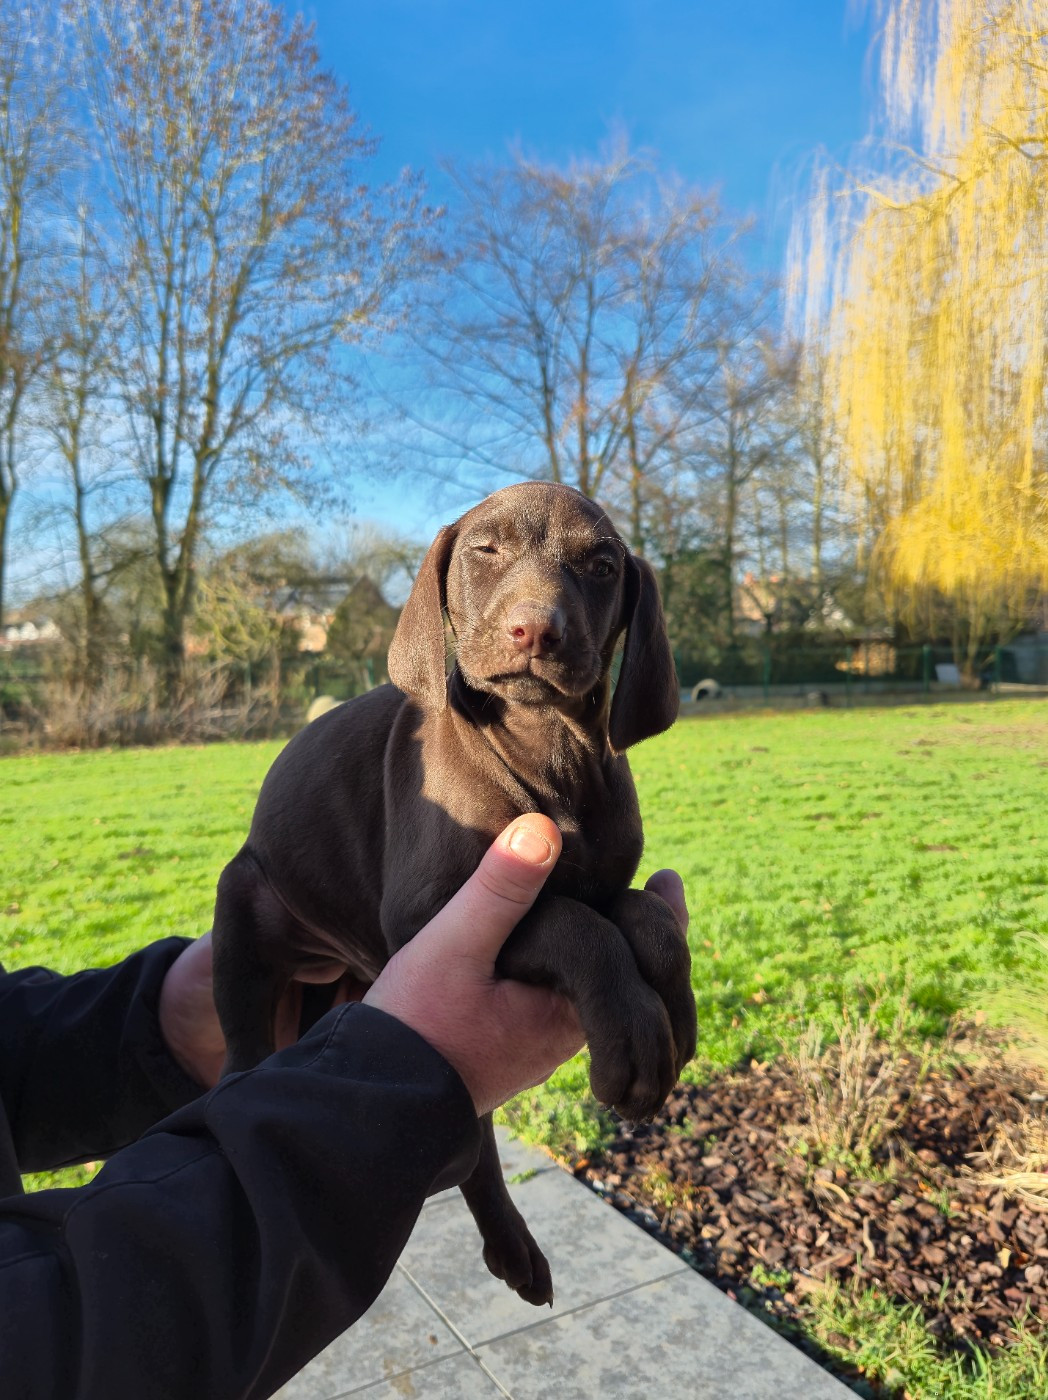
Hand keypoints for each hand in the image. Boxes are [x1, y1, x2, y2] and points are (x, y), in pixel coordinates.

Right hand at [159, 816, 686, 1106]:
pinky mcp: (509, 1051)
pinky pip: (566, 1008)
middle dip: (648, 939)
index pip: (642, 960)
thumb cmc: (412, 1026)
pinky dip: (583, 977)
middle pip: (634, 983)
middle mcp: (563, 1035)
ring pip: (602, 998)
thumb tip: (545, 828)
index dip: (660, 918)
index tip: (668, 881)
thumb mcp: (453, 944)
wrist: (370, 1106)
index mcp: (568, 1008)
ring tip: (622, 913)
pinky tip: (557, 952)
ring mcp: (537, 1048)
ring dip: (619, 960)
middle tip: (663, 891)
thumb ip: (499, 889)